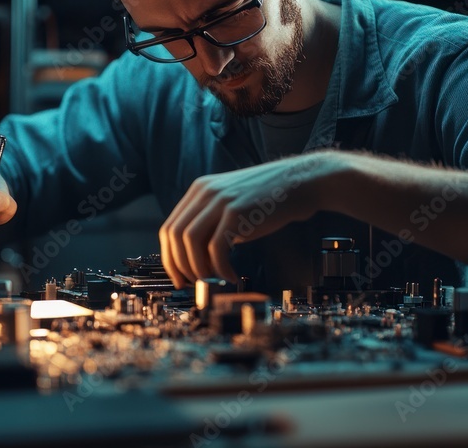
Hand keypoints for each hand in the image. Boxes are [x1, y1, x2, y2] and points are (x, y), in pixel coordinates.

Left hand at [159, 153, 330, 287]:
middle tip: (191, 284)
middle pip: (174, 235)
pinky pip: (216, 247)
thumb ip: (211, 224)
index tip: (177, 276)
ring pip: (190, 241)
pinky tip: (231, 275)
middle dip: (179, 265)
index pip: (169, 228)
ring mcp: (219, 200)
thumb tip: (196, 258)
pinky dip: (220, 268)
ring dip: (197, 267)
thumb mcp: (231, 205)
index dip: (169, 257)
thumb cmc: (268, 199)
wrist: (299, 183)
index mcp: (199, 191)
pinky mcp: (236, 212)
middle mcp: (205, 192)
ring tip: (212, 280)